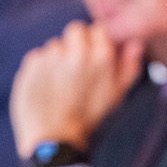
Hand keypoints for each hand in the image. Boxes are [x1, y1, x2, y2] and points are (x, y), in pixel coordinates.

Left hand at [10, 21, 143, 158]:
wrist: (55, 137)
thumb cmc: (89, 116)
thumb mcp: (117, 94)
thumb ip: (129, 66)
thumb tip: (135, 43)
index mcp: (102, 58)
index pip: (99, 29)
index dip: (96, 40)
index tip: (93, 54)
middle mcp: (77, 52)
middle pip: (76, 30)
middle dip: (76, 43)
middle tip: (75, 66)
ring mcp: (52, 57)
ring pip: (56, 44)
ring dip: (58, 58)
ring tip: (60, 83)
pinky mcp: (32, 64)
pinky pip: (38, 56)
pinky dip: (41, 68)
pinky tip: (46, 86)